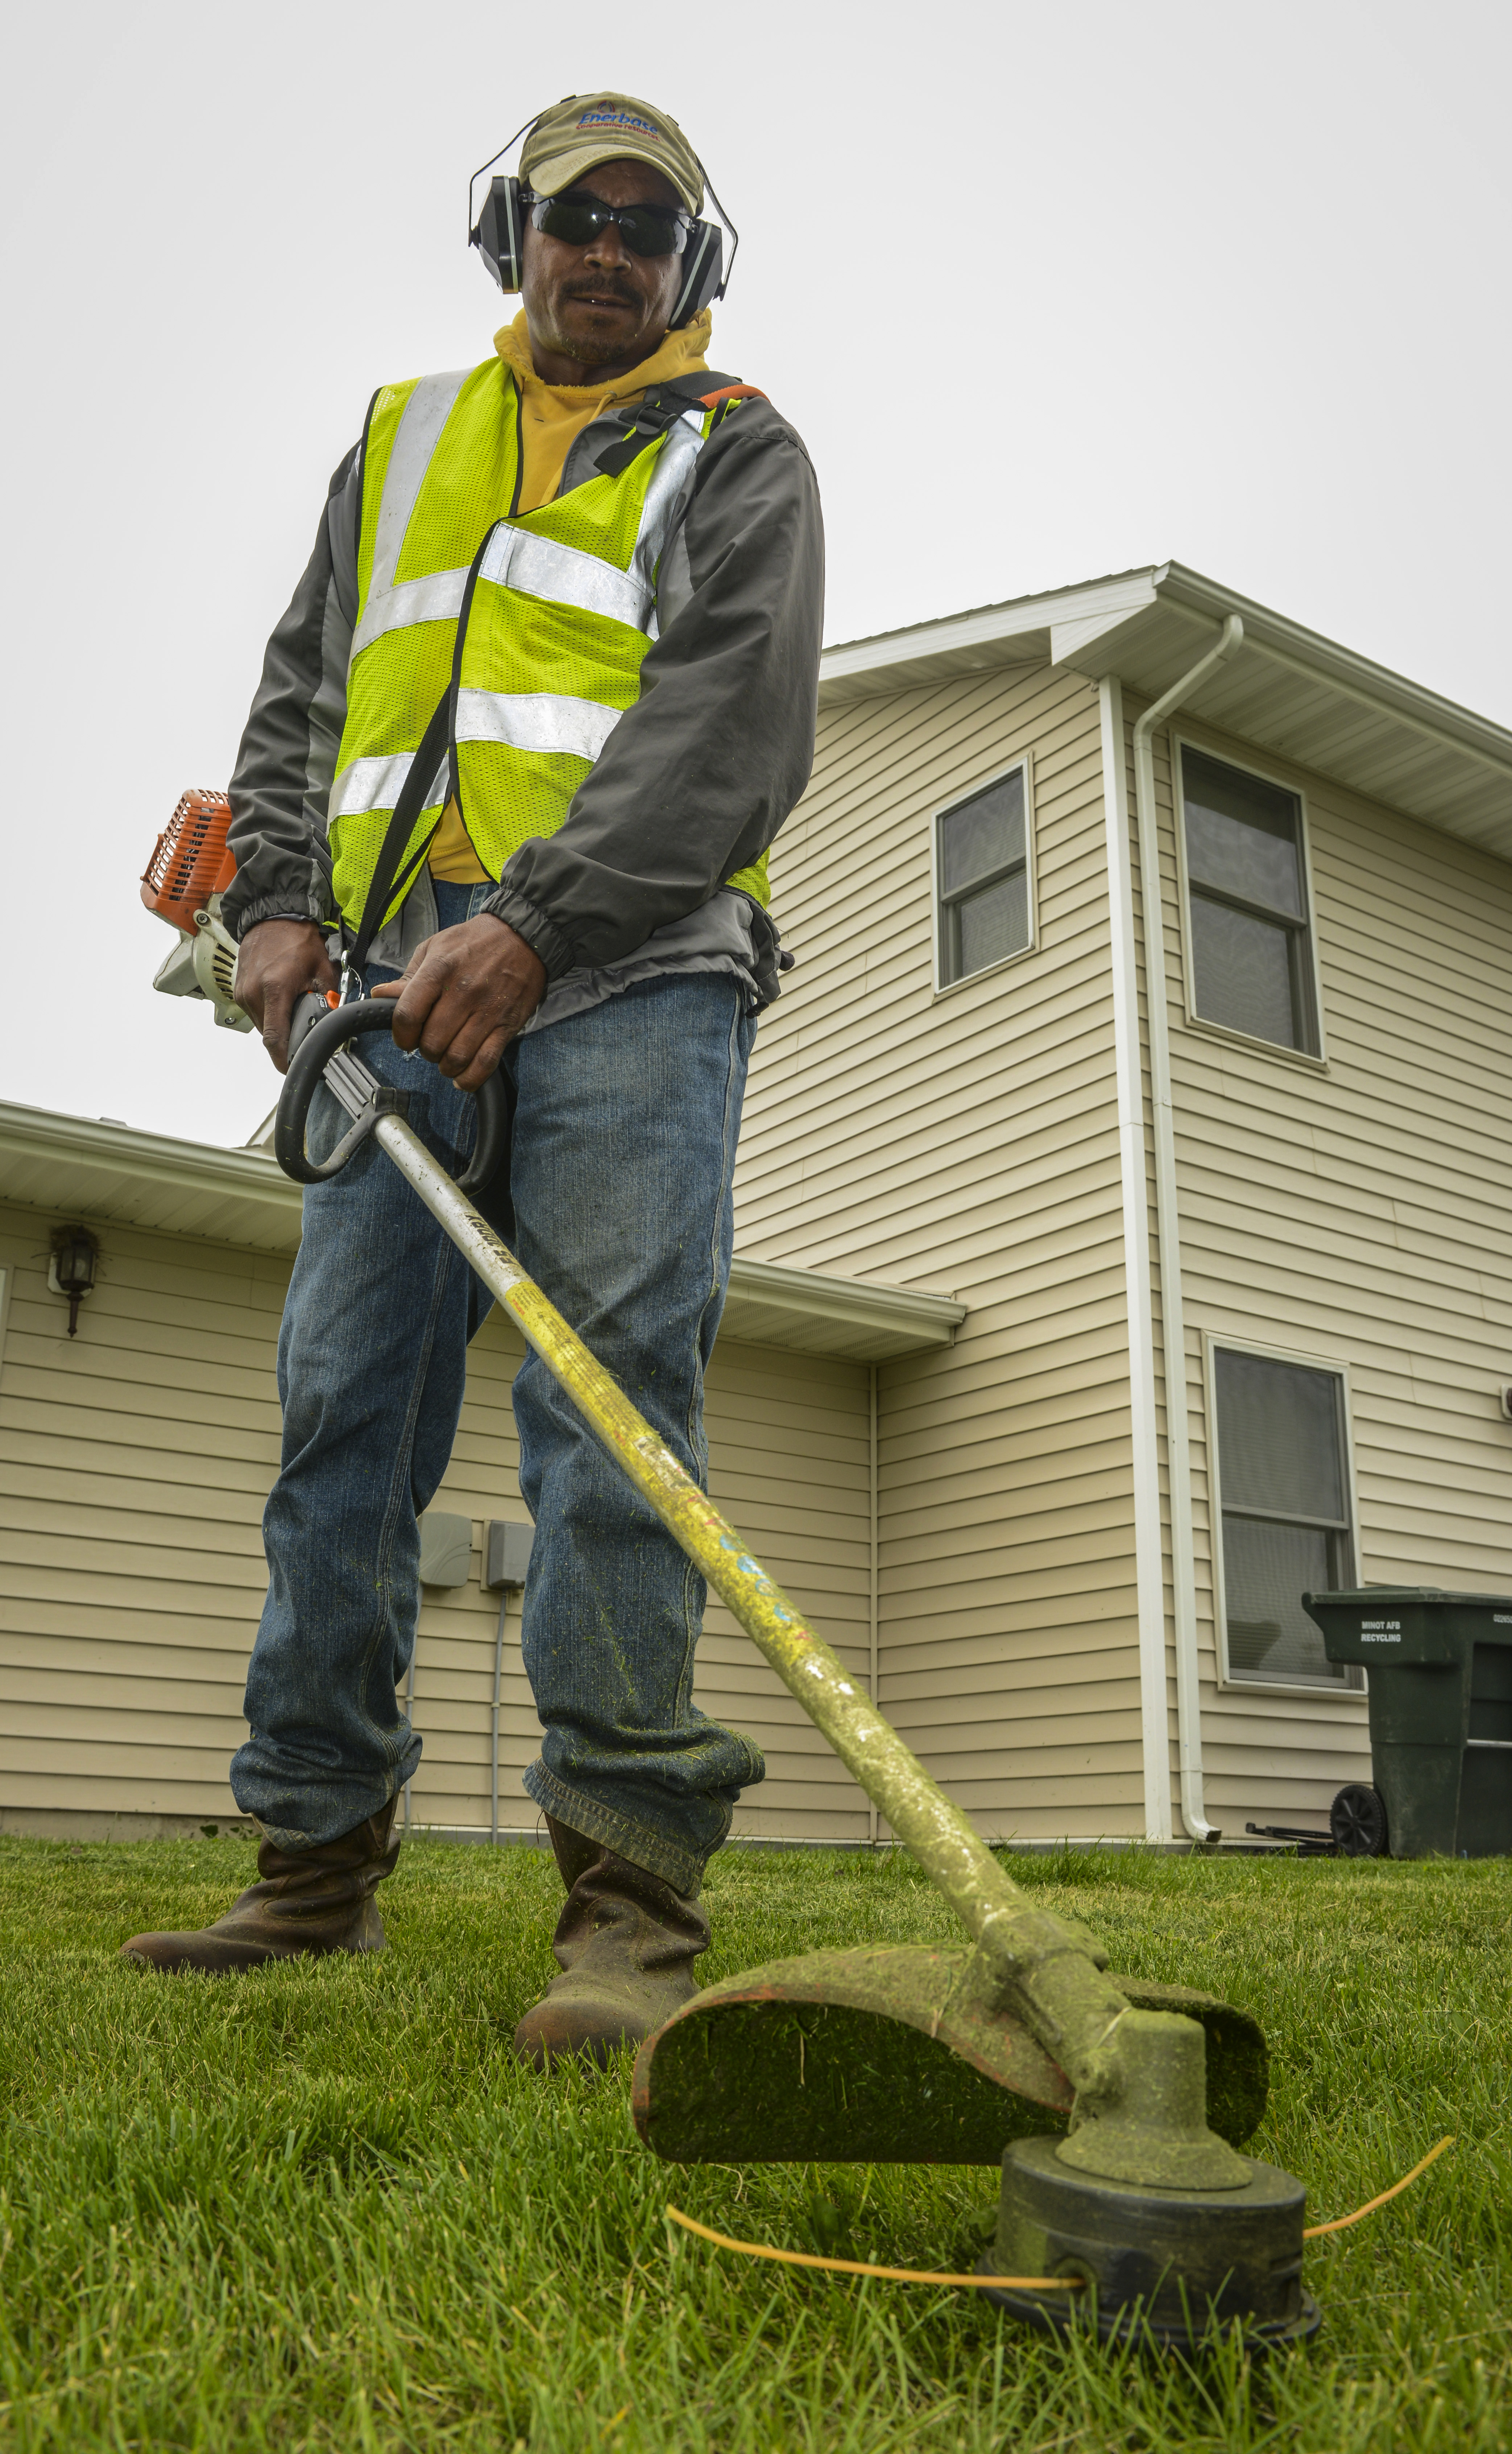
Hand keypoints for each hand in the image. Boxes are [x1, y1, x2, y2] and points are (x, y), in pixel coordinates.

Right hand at [233, 919, 338, 1072]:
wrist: (272, 916)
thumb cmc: (296, 938)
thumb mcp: (323, 967)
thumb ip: (330, 996)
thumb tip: (335, 1019)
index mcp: (275, 988)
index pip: (275, 1037)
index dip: (284, 1059)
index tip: (294, 1068)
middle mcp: (253, 993)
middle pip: (269, 1036)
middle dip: (287, 1041)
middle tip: (304, 1035)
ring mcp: (243, 992)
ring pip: (261, 1026)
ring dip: (278, 1027)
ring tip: (293, 1013)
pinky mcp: (239, 990)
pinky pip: (256, 1014)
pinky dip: (270, 1015)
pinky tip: (282, 1002)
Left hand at [370, 913, 546, 1090]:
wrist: (522, 937)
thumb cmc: (474, 942)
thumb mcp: (435, 948)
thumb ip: (408, 977)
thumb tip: (380, 996)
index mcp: (439, 969)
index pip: (408, 1014)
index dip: (401, 1035)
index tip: (404, 1038)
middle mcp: (463, 991)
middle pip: (432, 1041)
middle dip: (425, 1050)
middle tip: (430, 1043)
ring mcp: (487, 1010)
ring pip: (457, 1057)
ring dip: (446, 1065)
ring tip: (446, 1057)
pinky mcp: (507, 1025)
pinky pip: (485, 1063)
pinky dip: (470, 1078)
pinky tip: (462, 1076)